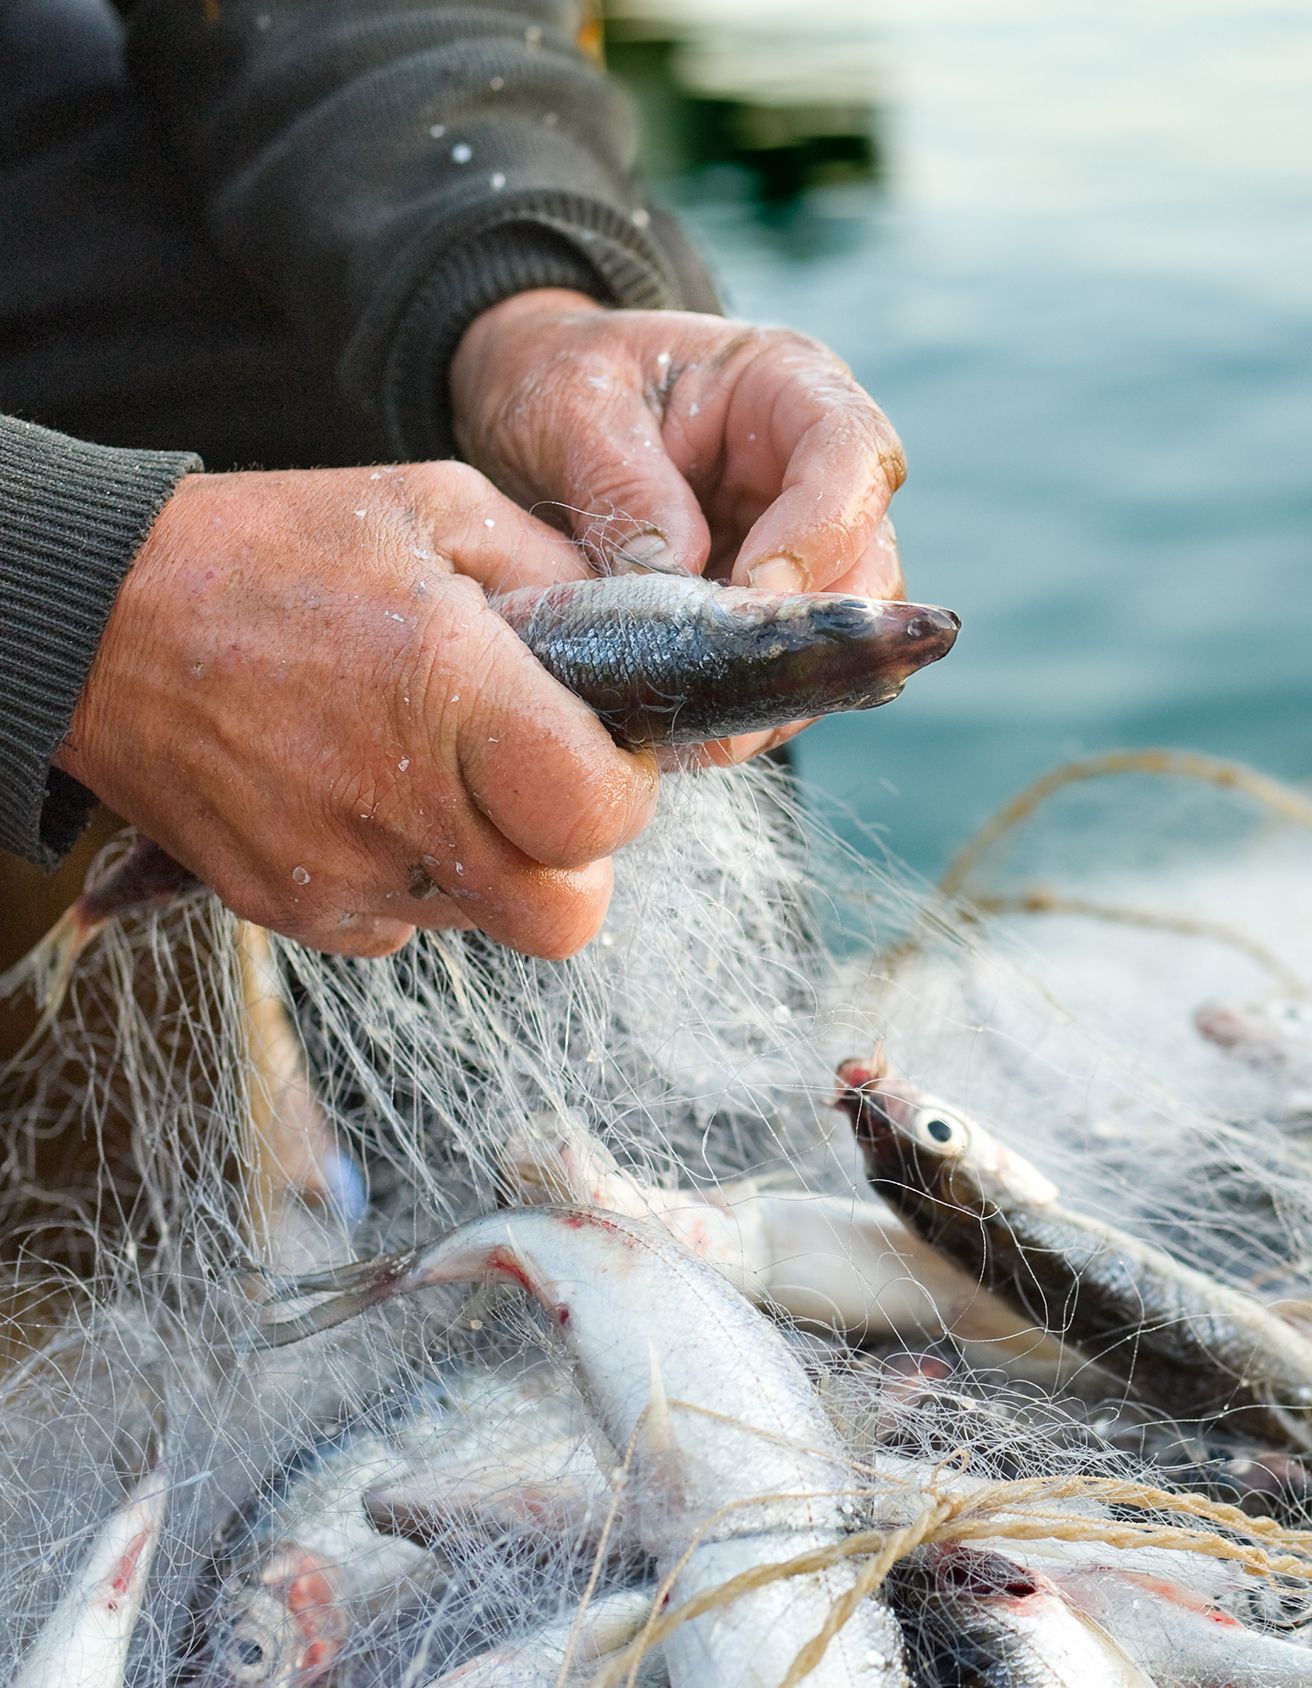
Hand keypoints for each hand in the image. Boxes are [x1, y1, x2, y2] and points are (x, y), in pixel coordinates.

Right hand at [54, 464, 656, 958]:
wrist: (98, 619)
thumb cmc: (269, 551)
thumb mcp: (432, 506)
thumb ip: (558, 571)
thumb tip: (642, 635)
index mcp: (449, 690)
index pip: (601, 818)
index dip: (625, 791)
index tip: (602, 752)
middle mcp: (398, 800)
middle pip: (562, 918)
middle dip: (574, 862)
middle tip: (542, 792)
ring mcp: (337, 870)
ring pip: (482, 922)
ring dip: (489, 863)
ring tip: (434, 769)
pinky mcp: (287, 907)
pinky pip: (396, 925)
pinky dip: (407, 874)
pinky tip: (366, 794)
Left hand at [451, 290, 906, 759]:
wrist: (525, 411)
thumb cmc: (556, 379)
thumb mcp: (572, 406)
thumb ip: (624, 487)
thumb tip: (671, 584)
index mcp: (787, 387)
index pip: (853, 454)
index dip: (821, 530)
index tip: (755, 590)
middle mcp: (810, 473)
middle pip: (868, 559)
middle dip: (811, 632)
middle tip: (736, 686)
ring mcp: (794, 548)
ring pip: (836, 634)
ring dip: (781, 687)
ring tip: (708, 728)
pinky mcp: (758, 613)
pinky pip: (780, 672)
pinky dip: (744, 708)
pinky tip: (692, 733)